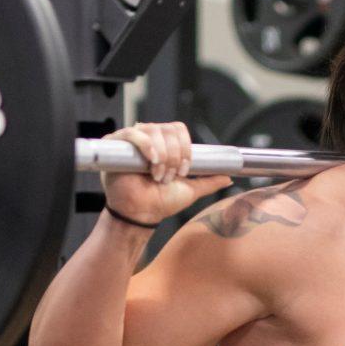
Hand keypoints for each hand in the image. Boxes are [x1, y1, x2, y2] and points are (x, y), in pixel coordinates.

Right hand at [100, 122, 230, 227]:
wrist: (141, 215)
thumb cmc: (160, 202)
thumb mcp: (190, 190)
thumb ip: (208, 181)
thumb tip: (228, 177)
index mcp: (164, 144)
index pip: (178, 130)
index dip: (185, 148)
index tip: (185, 170)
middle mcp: (149, 138)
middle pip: (168, 130)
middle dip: (175, 156)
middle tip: (170, 177)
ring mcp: (132, 140)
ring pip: (154, 130)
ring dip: (162, 156)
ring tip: (158, 176)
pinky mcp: (116, 144)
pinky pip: (132, 133)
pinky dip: (146, 145)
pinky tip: (152, 162)